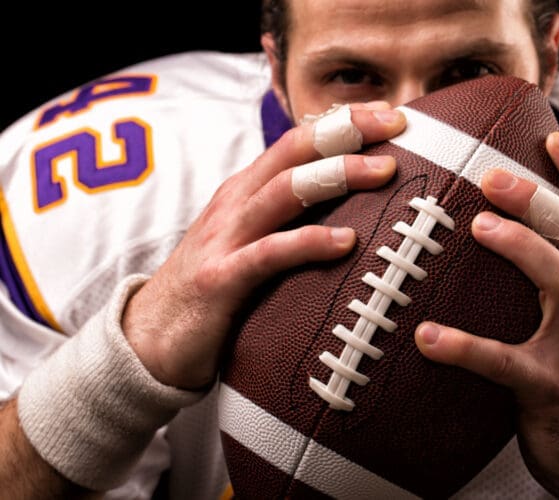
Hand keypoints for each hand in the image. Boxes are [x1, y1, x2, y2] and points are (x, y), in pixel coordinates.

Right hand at [122, 102, 406, 389]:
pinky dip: (309, 242)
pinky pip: (270, 253)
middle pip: (294, 151)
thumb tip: (348, 210)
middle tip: (397, 123)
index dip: (342, 121)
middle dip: (346, 130)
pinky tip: (346, 242)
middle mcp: (236, 204)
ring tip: (385, 171)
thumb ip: (287, 219)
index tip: (390, 111)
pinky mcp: (222, 280)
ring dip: (338, 174)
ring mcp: (227, 239)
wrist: (148, 338)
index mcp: (246, 191)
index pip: (297, 141)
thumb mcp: (249, 240)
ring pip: (285, 190)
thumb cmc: (214, 287)